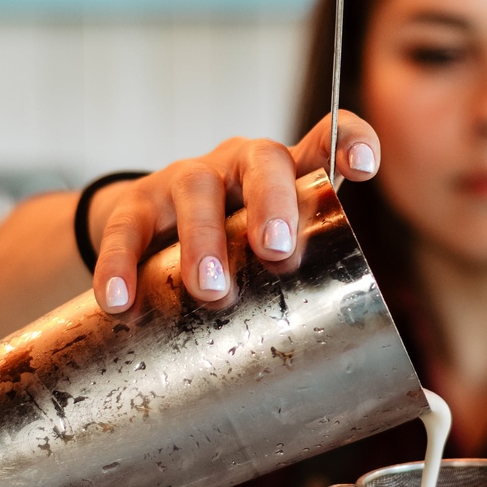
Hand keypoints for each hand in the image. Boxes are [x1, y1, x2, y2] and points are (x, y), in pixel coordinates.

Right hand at [87, 112, 379, 312]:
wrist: (154, 229)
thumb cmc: (236, 244)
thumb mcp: (273, 248)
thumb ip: (306, 276)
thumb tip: (342, 346)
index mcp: (287, 171)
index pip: (325, 140)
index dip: (349, 142)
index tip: (365, 166)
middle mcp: (241, 163)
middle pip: (263, 163)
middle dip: (271, 203)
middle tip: (276, 249)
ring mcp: (188, 179)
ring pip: (197, 193)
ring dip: (203, 241)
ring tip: (209, 288)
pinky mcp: (138, 203)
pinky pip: (127, 230)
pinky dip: (121, 266)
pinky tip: (121, 301)